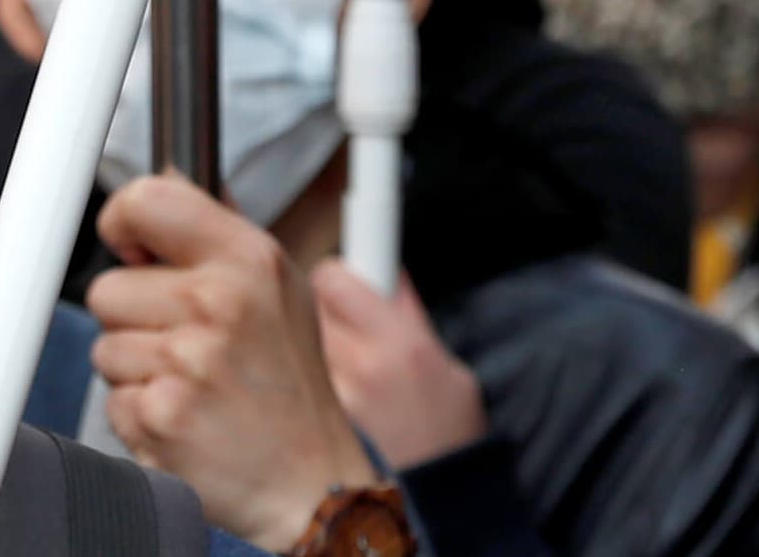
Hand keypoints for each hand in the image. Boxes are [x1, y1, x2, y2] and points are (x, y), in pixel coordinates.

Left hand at [90, 174, 383, 548]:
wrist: (309, 476)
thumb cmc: (290, 382)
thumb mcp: (280, 288)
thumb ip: (223, 233)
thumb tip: (170, 181)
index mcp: (249, 259)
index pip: (147, 200)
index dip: (124, 222)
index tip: (132, 247)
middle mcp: (218, 303)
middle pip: (108, 287)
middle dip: (135, 318)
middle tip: (187, 342)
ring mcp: (187, 361)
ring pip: (104, 346)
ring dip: (136, 370)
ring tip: (191, 383)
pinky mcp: (160, 414)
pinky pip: (111, 398)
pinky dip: (140, 412)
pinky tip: (185, 415)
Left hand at [313, 262, 487, 469]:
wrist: (439, 489)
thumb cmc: (451, 425)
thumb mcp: (441, 358)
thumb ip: (406, 313)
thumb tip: (386, 270)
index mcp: (398, 342)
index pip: (332, 280)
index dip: (337, 271)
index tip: (347, 273)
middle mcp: (360, 365)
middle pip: (313, 307)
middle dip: (330, 305)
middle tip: (354, 316)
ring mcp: (336, 395)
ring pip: (308, 341)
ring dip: (321, 338)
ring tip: (355, 357)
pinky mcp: (324, 417)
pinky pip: (311, 375)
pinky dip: (321, 372)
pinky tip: (347, 388)